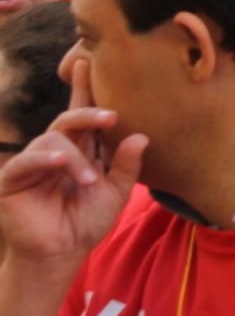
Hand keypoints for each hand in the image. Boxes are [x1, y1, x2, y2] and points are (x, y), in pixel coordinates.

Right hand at [0, 57, 145, 270]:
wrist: (61, 253)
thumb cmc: (86, 222)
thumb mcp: (115, 193)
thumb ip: (126, 166)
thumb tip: (141, 136)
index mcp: (80, 149)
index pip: (82, 115)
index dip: (83, 88)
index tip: (87, 62)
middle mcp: (55, 150)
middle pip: (69, 119)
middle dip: (89, 113)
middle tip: (111, 117)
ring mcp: (32, 162)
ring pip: (53, 140)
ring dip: (75, 158)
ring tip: (89, 180)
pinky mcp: (13, 179)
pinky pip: (28, 160)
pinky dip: (47, 160)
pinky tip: (61, 165)